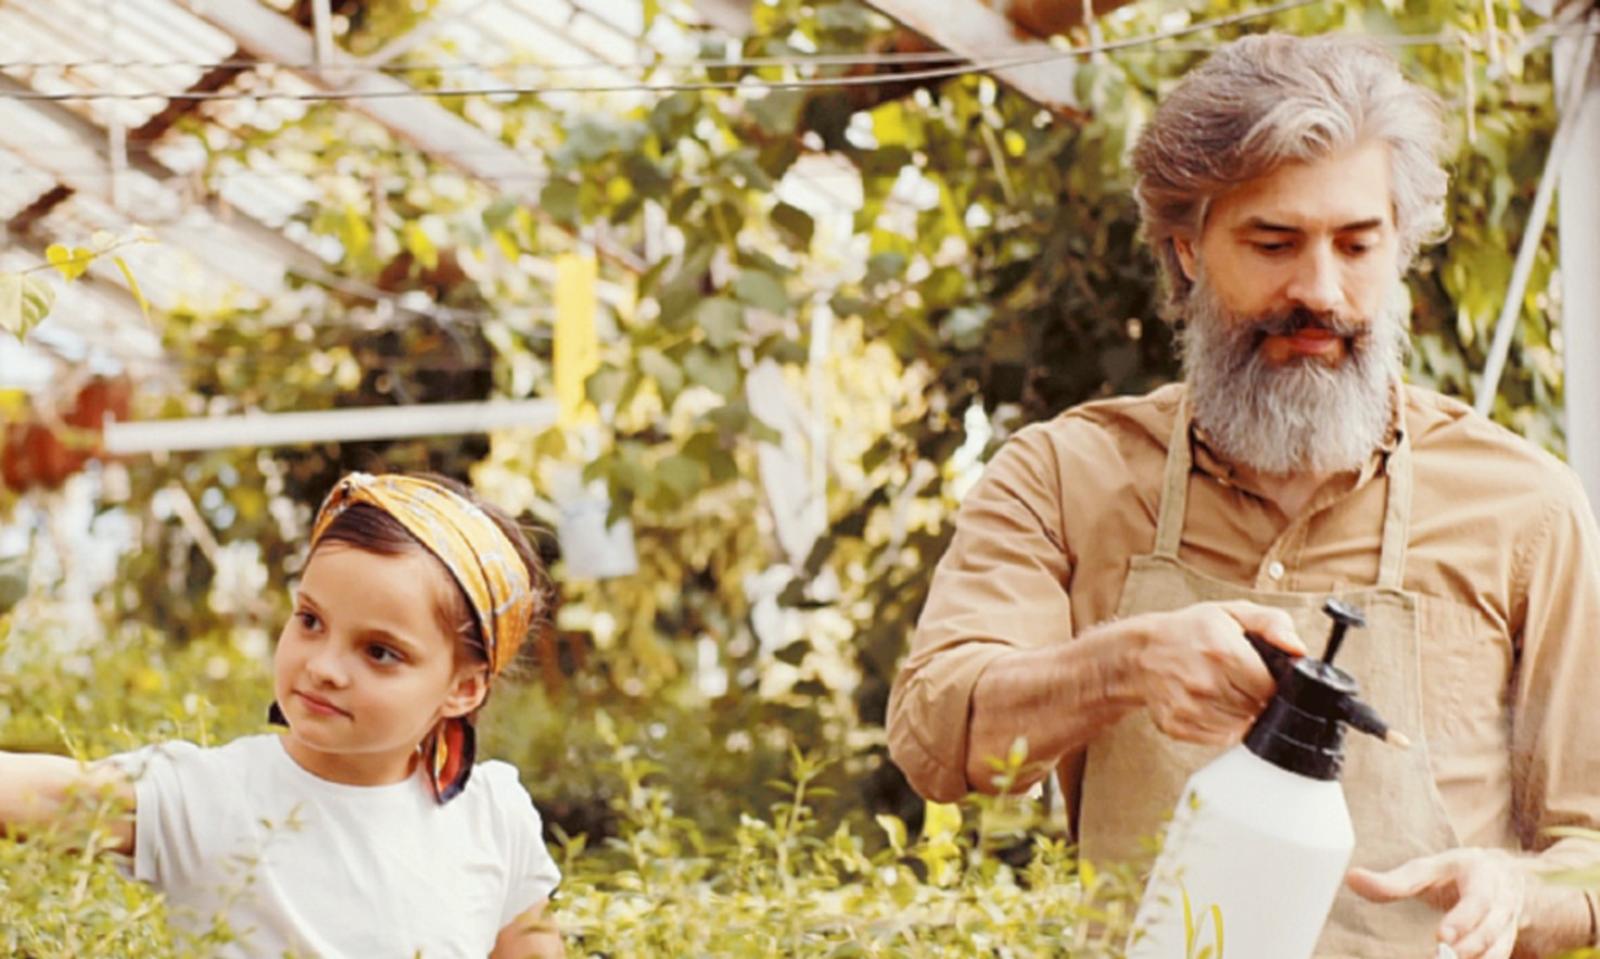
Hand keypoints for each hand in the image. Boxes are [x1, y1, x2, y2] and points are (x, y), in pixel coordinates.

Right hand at [1130, 601, 1303, 745]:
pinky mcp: (1178, 727)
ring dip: (1238, 712)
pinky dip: (1220, 724)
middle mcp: (1204, 683)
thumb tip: (1298, 650)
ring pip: (1240, 725)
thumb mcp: (1231, 613)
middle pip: (1256, 708)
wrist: (1139, 653)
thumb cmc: (1189, 631)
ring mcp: (1189, 708)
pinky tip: (1207, 702)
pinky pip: (1219, 737)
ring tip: (1220, 688)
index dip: (1270, 683)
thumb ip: (1272, 623)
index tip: (1259, 674)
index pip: (1271, 688)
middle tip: (1237, 678)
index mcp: (1222, 652)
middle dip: (1254, 696)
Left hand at [1346, 849, 1527, 958]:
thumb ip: (1393, 881)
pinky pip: (1499, 957)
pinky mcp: (1507, 941)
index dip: (1462, 919)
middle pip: (1491, 928)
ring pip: (1499, 947)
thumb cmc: (1455, 873)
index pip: (1478, 899)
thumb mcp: (1427, 869)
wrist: (1503, 878)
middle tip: (1441, 957)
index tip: (1442, 937)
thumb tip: (1351, 878)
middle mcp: (1502, 900)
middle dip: (1468, 946)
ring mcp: (1509, 923)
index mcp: (1482, 874)